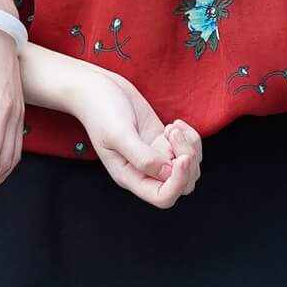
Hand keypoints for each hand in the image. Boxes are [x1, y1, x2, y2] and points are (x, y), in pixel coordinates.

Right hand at [69, 69, 202, 208]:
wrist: (97, 90)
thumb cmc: (101, 111)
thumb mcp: (118, 134)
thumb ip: (142, 157)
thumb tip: (168, 172)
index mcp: (130, 177)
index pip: (163, 197)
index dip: (178, 182)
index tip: (182, 157)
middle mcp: (145, 172)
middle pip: (182, 184)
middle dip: (187, 160)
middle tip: (172, 133)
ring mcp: (156, 157)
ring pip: (190, 168)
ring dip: (189, 146)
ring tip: (171, 127)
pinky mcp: (163, 142)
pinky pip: (189, 150)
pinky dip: (190, 137)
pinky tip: (175, 124)